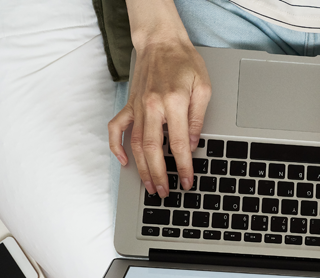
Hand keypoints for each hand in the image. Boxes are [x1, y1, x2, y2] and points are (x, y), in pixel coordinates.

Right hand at [108, 34, 211, 197]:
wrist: (161, 42)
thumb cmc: (184, 62)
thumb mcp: (203, 88)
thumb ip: (197, 118)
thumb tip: (192, 145)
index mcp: (174, 102)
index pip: (178, 144)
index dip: (183, 167)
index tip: (186, 182)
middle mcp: (153, 106)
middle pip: (153, 149)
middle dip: (159, 175)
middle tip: (165, 193)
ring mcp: (138, 107)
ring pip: (136, 144)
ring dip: (141, 168)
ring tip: (149, 186)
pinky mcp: (129, 105)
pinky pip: (117, 128)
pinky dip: (116, 146)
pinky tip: (123, 161)